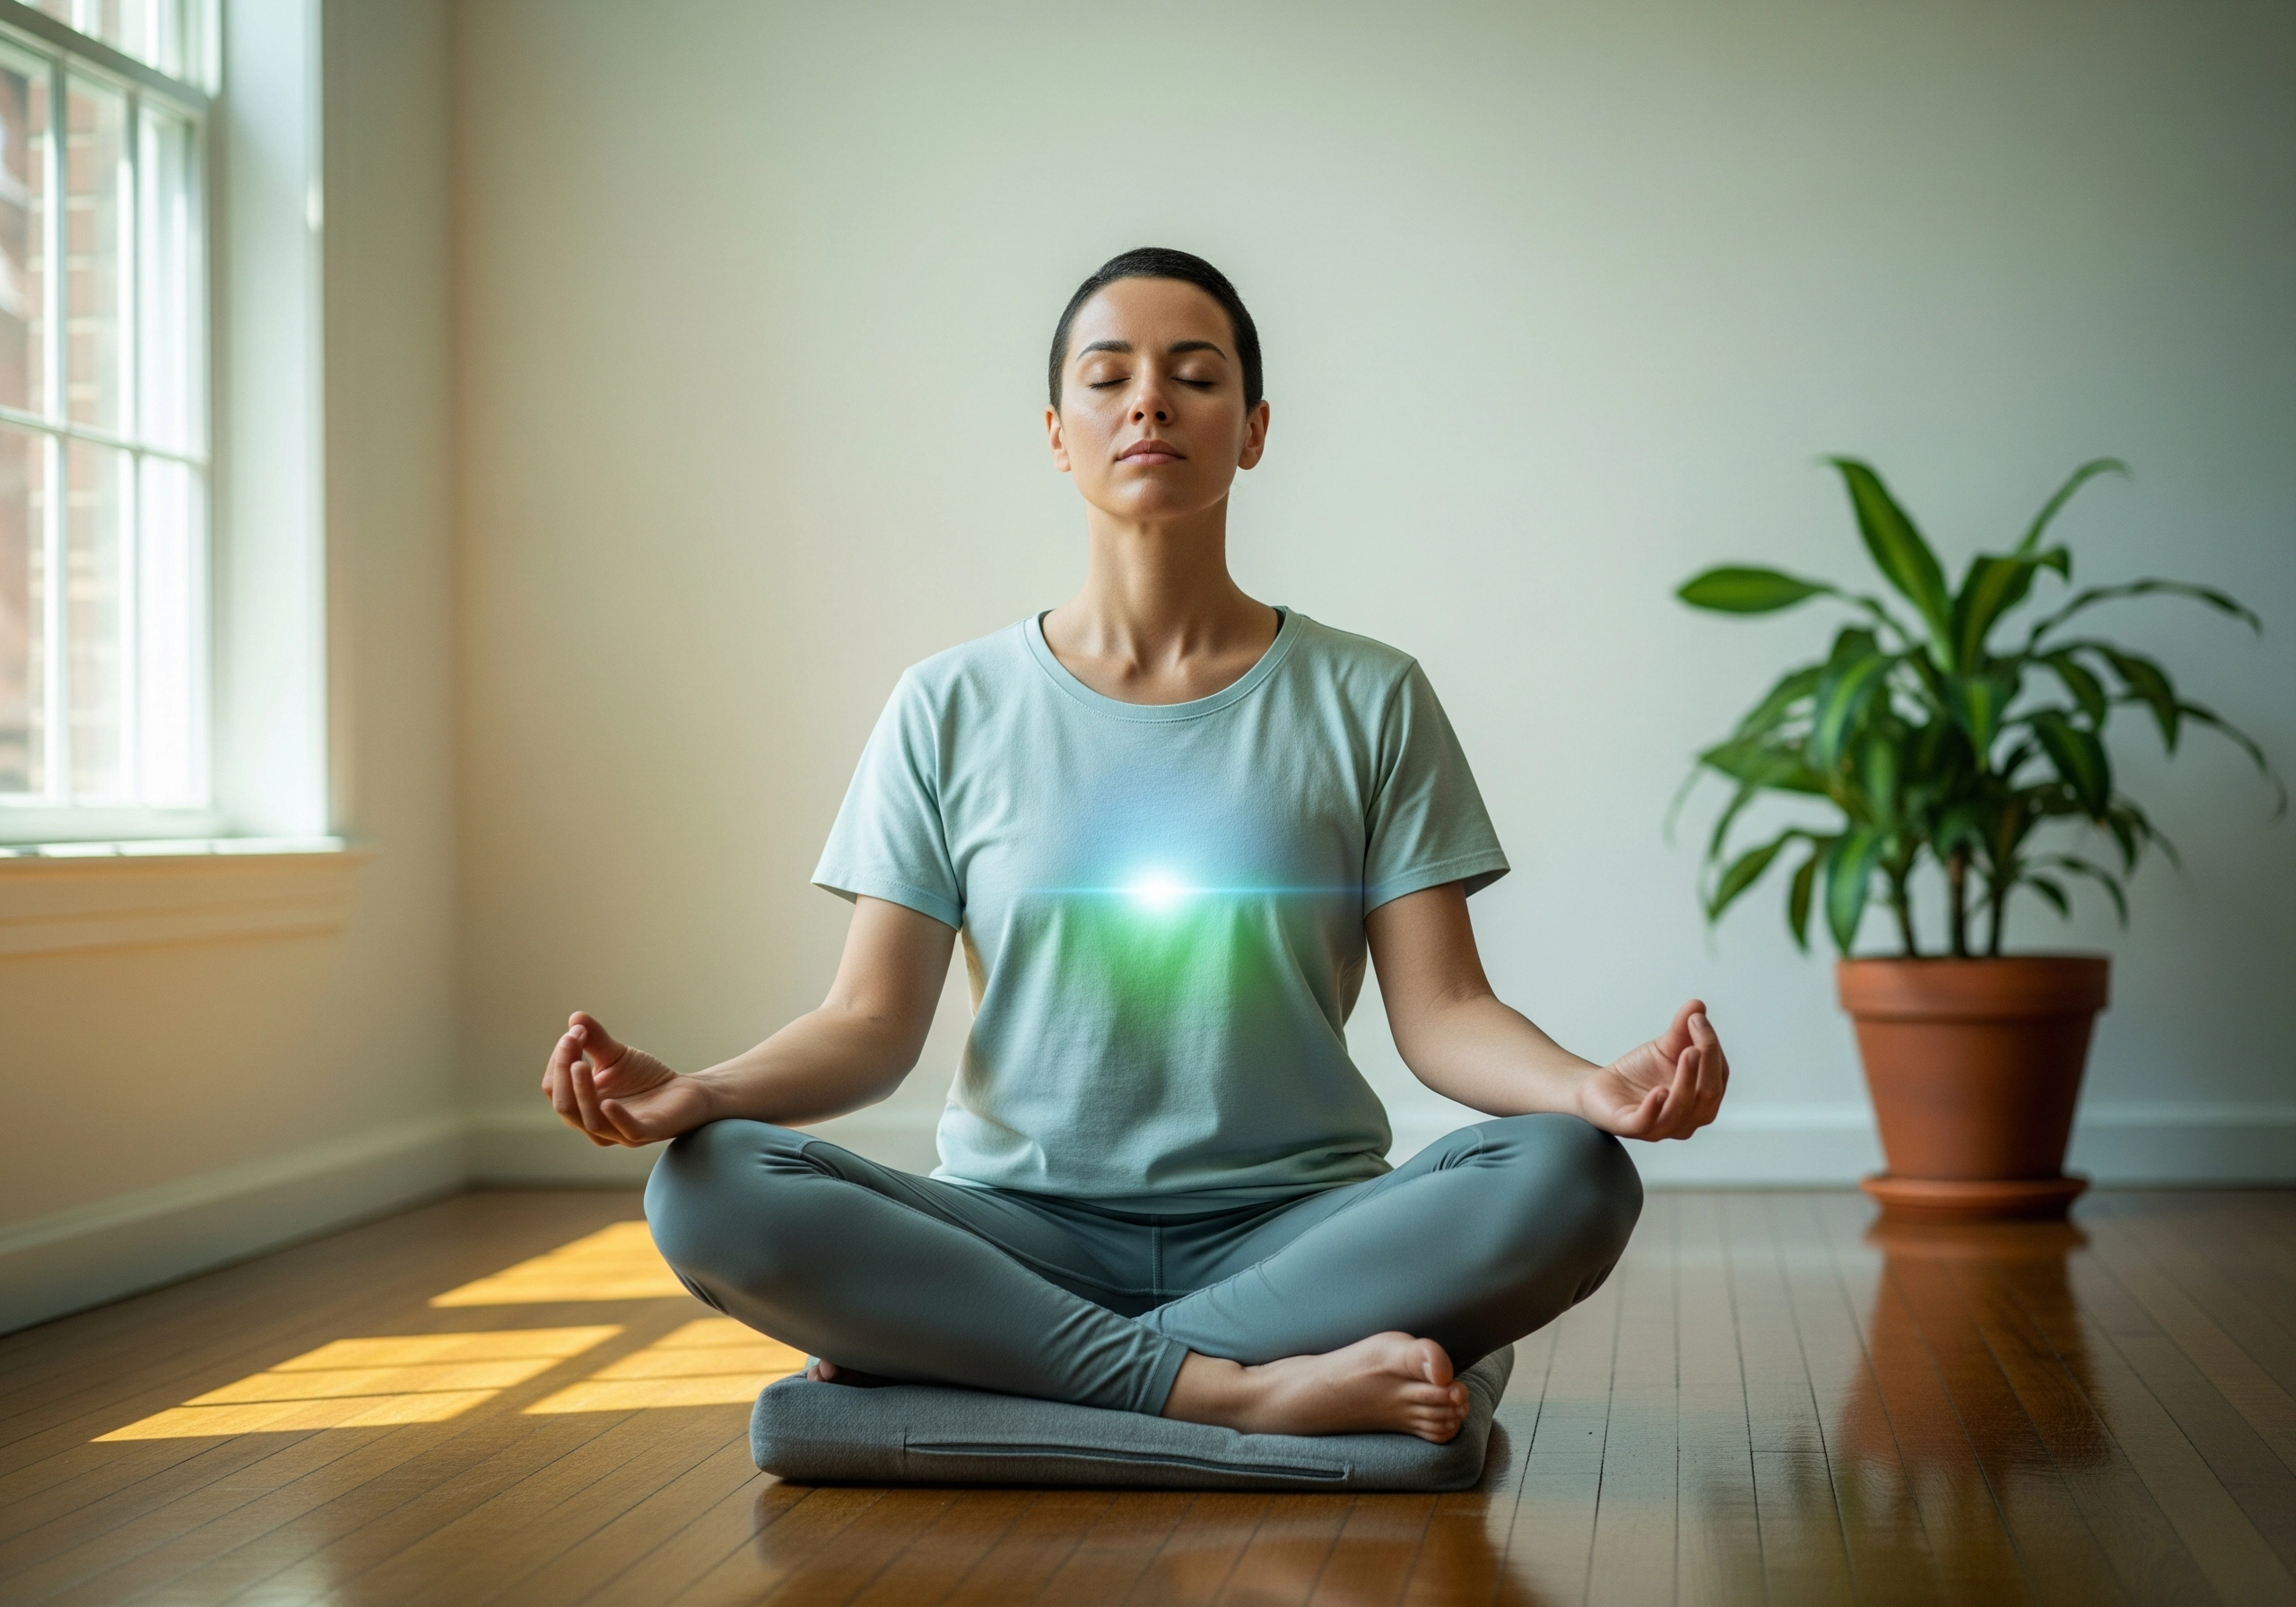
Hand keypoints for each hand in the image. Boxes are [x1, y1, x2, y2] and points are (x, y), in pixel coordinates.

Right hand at [541, 1012, 715, 1146]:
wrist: (686, 1091)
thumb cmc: (645, 1077)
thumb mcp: (616, 1056)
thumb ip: (595, 1040)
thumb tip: (575, 1017)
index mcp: (581, 1106)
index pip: (555, 1088)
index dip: (559, 1061)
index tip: (574, 1032)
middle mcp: (595, 1124)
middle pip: (566, 1106)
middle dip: (564, 1073)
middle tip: (572, 1041)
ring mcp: (620, 1133)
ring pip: (591, 1121)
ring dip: (582, 1092)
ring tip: (580, 1064)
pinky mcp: (648, 1133)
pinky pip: (627, 1130)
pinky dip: (616, 1117)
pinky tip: (608, 1101)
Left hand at [1574, 1000, 1727, 1140]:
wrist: (1600, 1086)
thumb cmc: (1639, 1072)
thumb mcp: (1665, 1047)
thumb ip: (1683, 1028)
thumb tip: (1698, 1005)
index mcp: (1702, 1100)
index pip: (1718, 1076)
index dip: (1712, 1047)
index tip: (1697, 1019)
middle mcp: (1688, 1119)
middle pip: (1708, 1094)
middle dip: (1706, 1062)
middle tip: (1696, 1029)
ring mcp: (1662, 1128)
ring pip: (1681, 1109)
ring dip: (1687, 1080)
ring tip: (1687, 1052)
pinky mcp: (1632, 1128)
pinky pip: (1648, 1122)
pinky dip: (1655, 1108)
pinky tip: (1659, 1091)